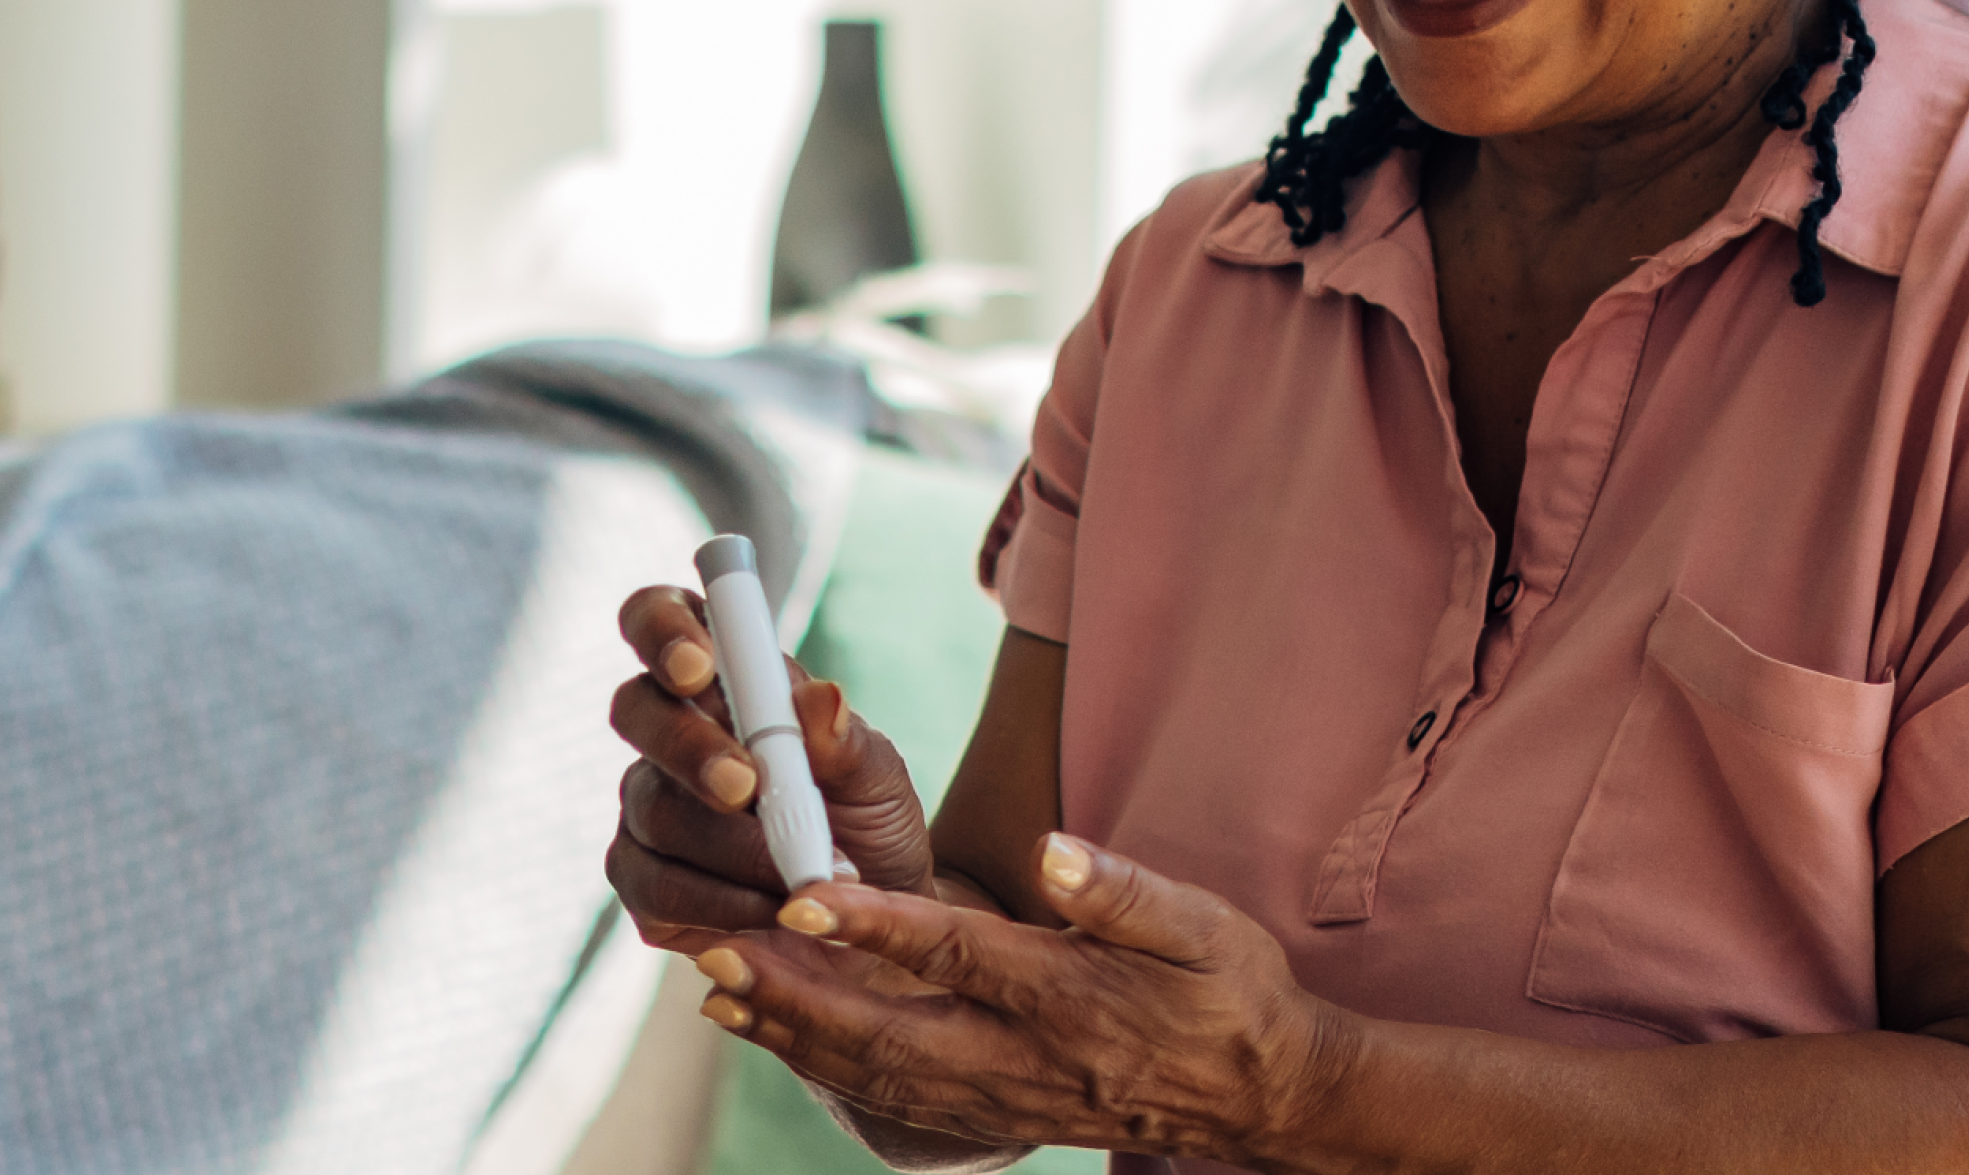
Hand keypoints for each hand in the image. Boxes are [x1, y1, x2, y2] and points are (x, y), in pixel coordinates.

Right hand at [605, 584, 936, 956]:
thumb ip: (845, 742)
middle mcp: (672, 737)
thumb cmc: (869, 825)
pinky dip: (721, 902)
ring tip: (803, 871)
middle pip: (635, 710)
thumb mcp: (878, 780)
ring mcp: (648, 810)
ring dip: (730, 844)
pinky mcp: (644, 885)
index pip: (664, 619)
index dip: (665, 630)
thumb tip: (820, 698)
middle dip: (689, 747)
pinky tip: (771, 909)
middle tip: (745, 787)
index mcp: (726, 682)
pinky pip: (657, 888)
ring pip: (653, 809)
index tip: (700, 665)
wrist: (873, 921)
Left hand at [691, 835, 1351, 1164]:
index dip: (875, 925)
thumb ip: (1122, 890)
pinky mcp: (992, 1116)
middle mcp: (1022, 1056)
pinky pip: (890, 1100)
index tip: (805, 895)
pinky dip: (821, 1068)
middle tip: (710, 948)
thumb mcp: (1202, 925)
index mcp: (1069, 994)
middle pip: (884, 1030)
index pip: (955, 954)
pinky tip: (777, 1035)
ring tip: (715, 989)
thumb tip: (1054, 852)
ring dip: (789, 1034)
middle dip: (791, 993)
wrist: (1258, 1094)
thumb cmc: (1230, 991)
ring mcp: (1001, 1098)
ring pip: (874, 1075)